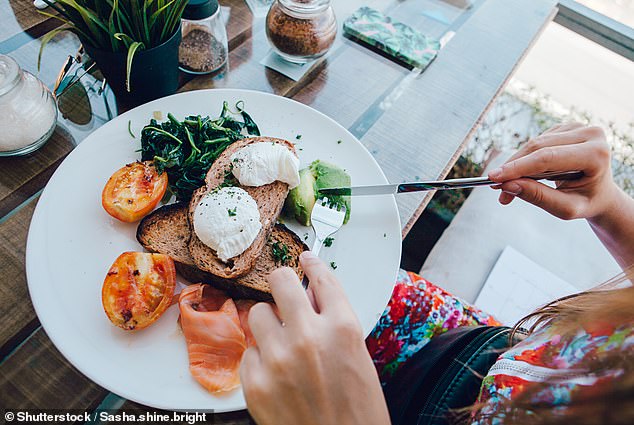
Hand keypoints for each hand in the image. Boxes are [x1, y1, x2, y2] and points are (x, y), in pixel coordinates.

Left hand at [240, 251, 389, 424]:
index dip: (312, 263)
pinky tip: (275, 375)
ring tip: (281, 344)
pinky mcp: (255, 382)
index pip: (322, 277)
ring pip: (257, 314)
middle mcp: (309, 336)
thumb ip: (335, 323)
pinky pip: (249, 353)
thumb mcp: (357, 358)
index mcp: (343, 328)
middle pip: (281, 281)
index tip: (304, 259)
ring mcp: (278, 359)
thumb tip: (312, 296)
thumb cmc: (358, 411)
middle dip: (282, 282)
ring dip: (268, 324)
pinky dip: (260, 359)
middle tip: (283, 290)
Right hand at [488, 123, 619, 220]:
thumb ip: (538, 197)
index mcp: (597, 154)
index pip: (547, 158)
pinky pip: (535, 142)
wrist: (601, 192)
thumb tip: (507, 185)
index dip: (517, 167)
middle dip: (513, 168)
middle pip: (538, 147)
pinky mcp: (565, 127)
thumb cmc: (587, 201)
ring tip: (510, 188)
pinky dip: (524, 160)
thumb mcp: (566, 208)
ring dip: (516, 166)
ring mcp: (578, 126)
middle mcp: (590, 134)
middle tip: (495, 187)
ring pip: (533, 144)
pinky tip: (527, 175)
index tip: (493, 178)